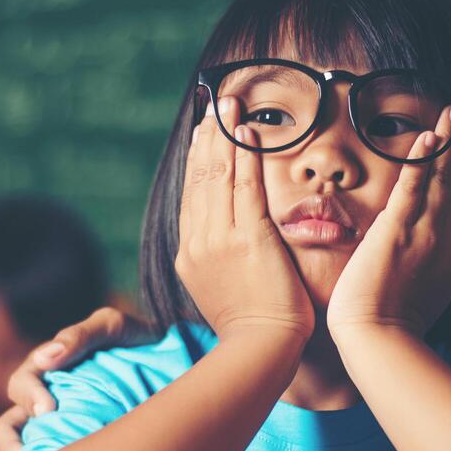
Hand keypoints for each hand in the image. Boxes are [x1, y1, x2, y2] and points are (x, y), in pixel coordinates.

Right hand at [0, 307, 153, 450]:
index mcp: (48, 371)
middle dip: (13, 438)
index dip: (28, 396)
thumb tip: (47, 359)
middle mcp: (46, 402)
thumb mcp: (111, 326)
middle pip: (9, 425)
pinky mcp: (77, 449)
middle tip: (41, 447)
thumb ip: (80, 336)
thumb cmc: (135, 339)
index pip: (21, 385)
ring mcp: (60, 428)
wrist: (171, 362)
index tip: (47, 409)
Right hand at [176, 96, 314, 345]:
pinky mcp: (249, 238)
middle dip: (208, 138)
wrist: (261, 346)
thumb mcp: (218, 288)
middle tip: (215, 106)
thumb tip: (220, 239)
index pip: (192, 195)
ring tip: (230, 104)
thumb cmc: (252, 325)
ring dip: (226, 134)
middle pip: (200, 178)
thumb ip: (216, 258)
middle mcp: (199, 242)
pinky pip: (245, 186)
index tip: (204, 133)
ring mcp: (220, 239)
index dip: (198, 160)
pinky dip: (245, 155)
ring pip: (220, 176)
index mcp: (189, 254)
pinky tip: (247, 130)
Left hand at [327, 105, 450, 339]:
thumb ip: (437, 267)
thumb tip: (442, 259)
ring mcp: (426, 233)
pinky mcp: (398, 231)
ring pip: (444, 180)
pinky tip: (428, 135)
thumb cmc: (393, 325)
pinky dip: (422, 159)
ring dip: (449, 144)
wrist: (380, 340)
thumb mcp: (430, 291)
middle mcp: (449, 240)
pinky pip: (414, 187)